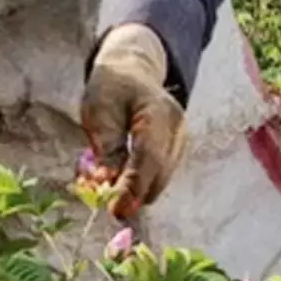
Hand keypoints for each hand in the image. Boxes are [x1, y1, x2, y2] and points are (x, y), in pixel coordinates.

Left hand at [81, 24, 188, 212]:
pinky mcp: (178, 147)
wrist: (132, 70)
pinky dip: (145, 182)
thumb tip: (108, 183)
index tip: (116, 211)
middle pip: (160, 173)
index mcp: (157, 112)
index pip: (149, 158)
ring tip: (114, 194)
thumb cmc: (112, 88)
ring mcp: (181, 137)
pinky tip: (126, 183)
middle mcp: (177, 127)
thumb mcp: (98, 111)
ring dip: (139, 191)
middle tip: (111, 209)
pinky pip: (162, 173)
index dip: (133, 188)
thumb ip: (107, 146)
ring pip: (163, 177)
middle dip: (135, 195)